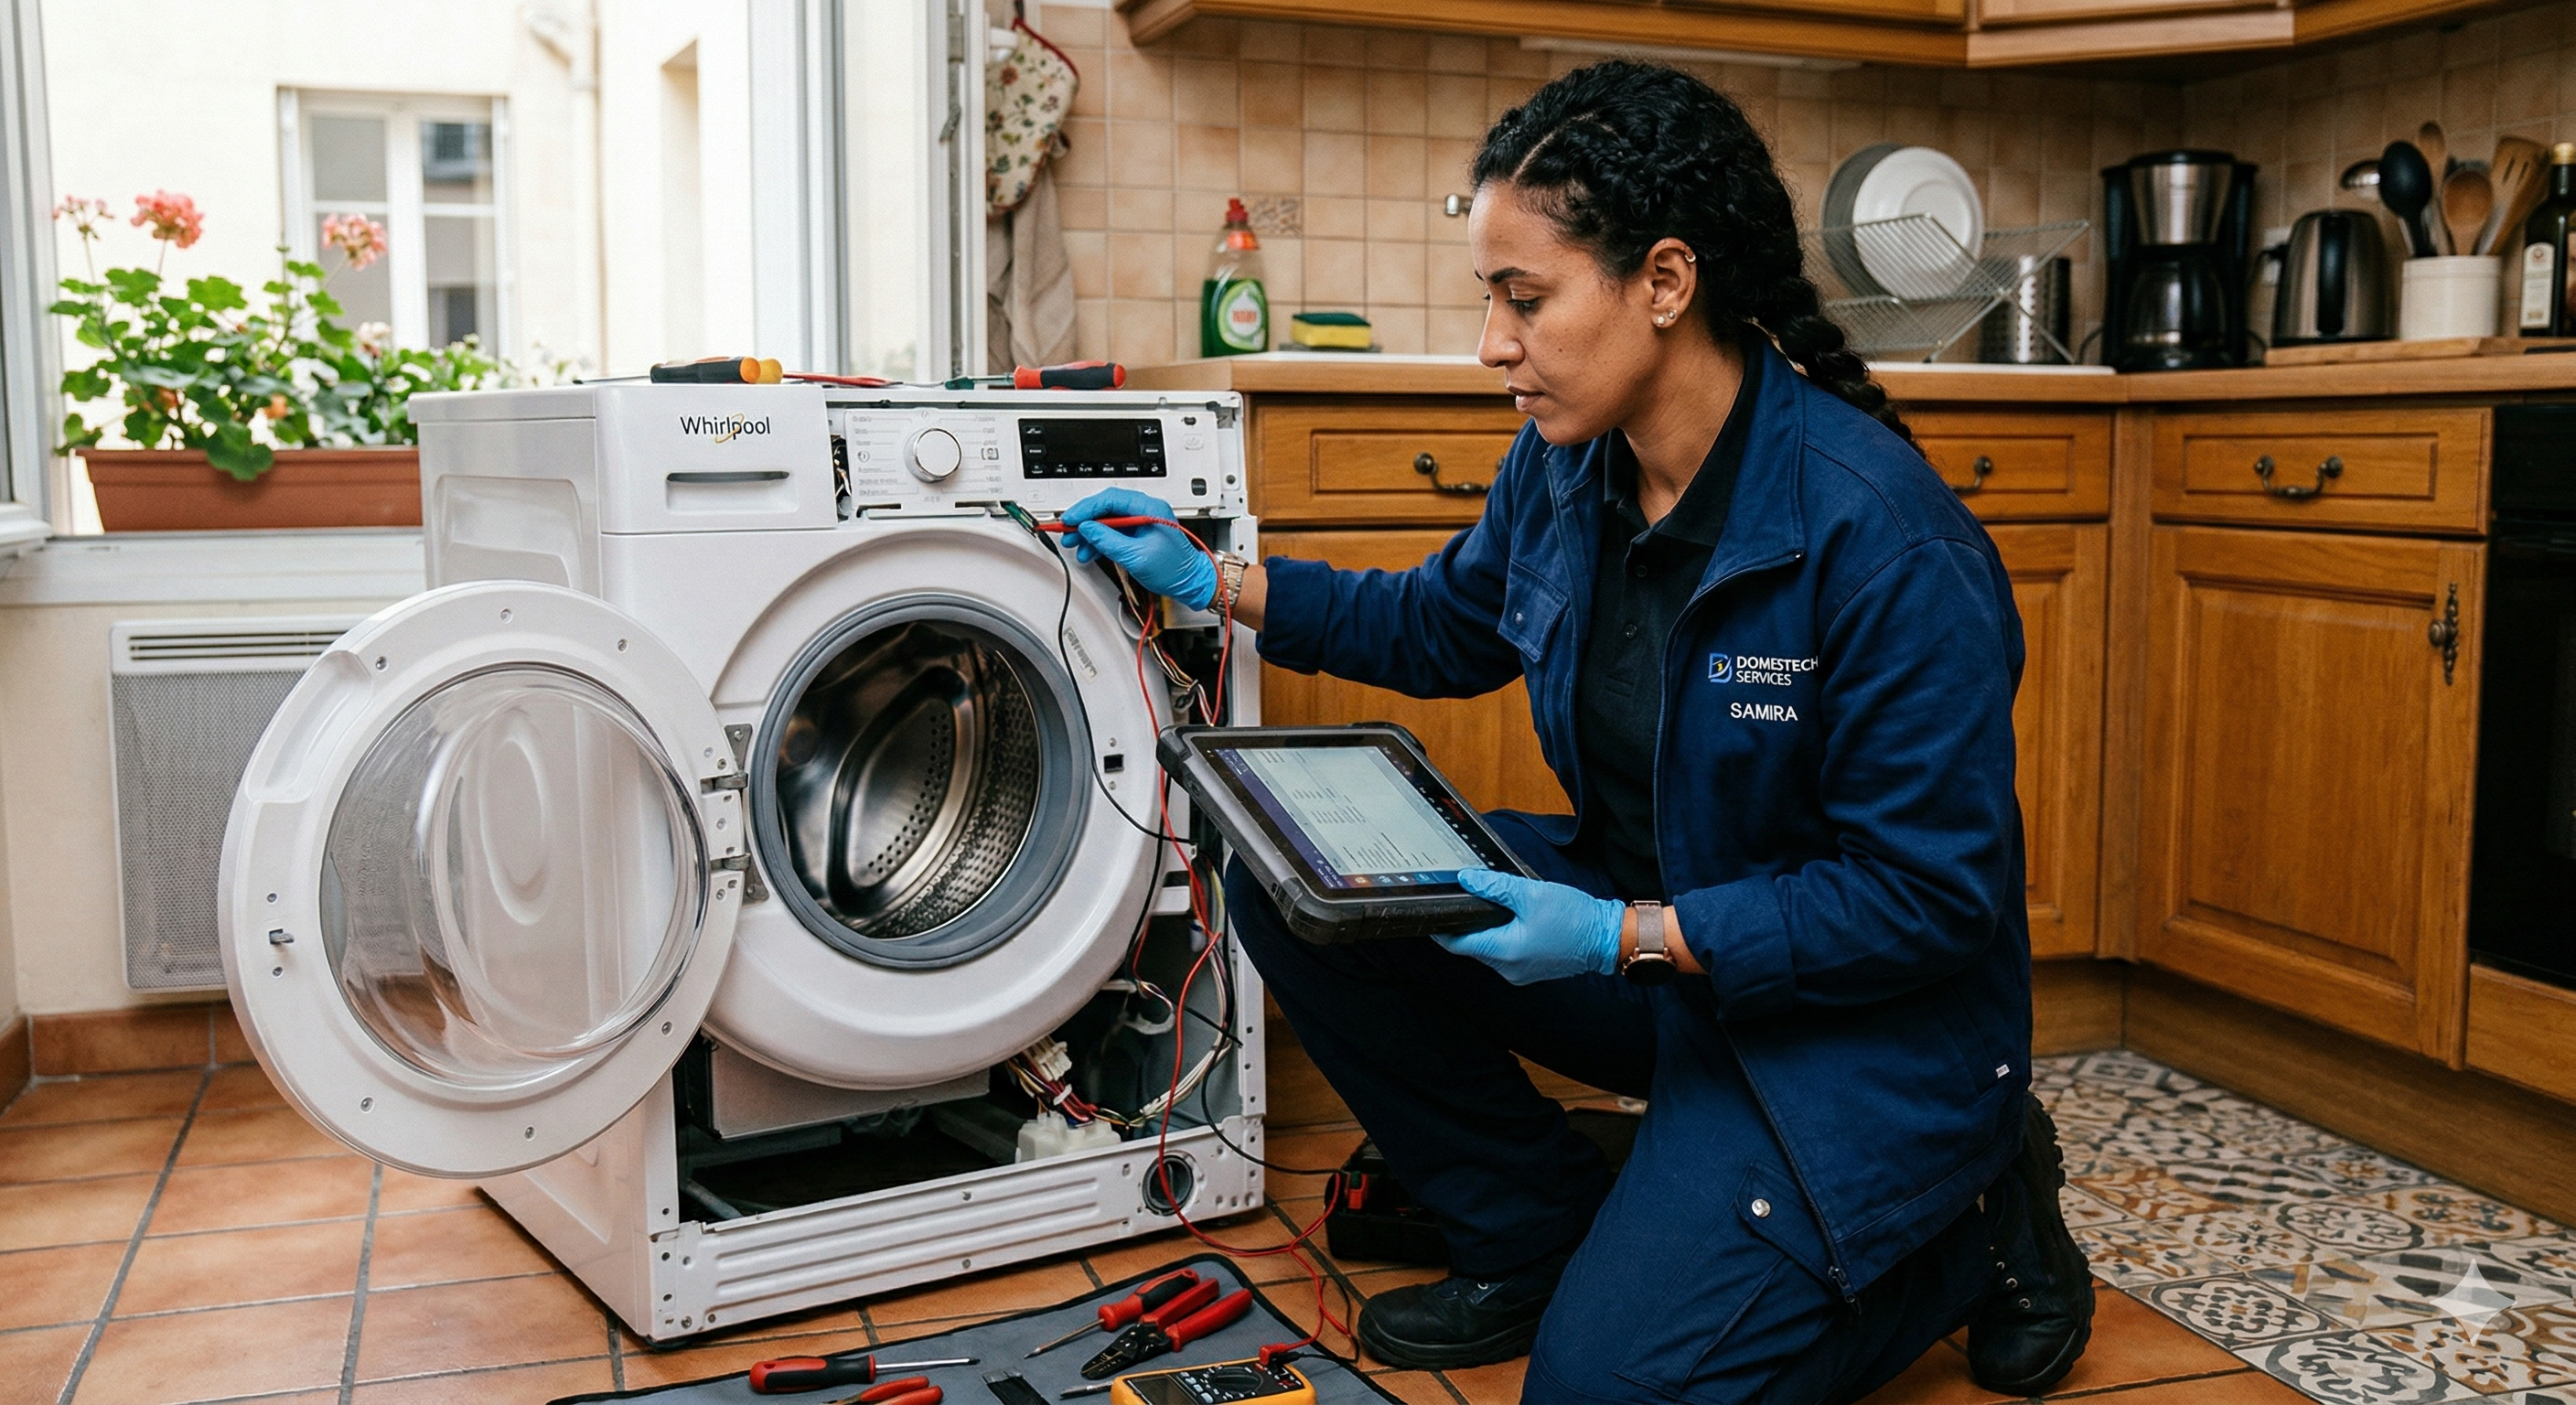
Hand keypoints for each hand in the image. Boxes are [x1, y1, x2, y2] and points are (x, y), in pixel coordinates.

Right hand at [1058, 488, 1216, 608]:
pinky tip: (1089, 551)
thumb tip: (1087, 528)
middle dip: (1084, 522)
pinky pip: (1113, 532)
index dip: (1086, 508)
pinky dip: (1099, 541)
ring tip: (1075, 546)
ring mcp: (1140, 522)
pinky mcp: (1137, 533)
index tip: (1070, 519)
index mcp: (1149, 508)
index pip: (1111, 499)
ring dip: (1089, 533)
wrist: (1189, 582)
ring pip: (1107, 520)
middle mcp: (1144, 510)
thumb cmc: (1174, 569)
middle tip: (1068, 533)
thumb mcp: (1136, 556)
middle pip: (1106, 508)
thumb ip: (1109, 540)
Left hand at [1435, 870, 1623, 985]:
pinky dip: (1503, 935)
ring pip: (1489, 948)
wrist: (1607, 938)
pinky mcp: (1530, 968)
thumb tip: (1468, 880)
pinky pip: (1506, 951)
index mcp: (1504, 952)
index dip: (1442, 928)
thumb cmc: (1574, 918)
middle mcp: (1508, 968)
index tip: (1433, 913)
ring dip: (1487, 928)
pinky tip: (1513, 917)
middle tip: (1466, 897)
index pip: (1458, 943)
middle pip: (1473, 945)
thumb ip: (1496, 887)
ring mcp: (1519, 972)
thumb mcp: (1531, 894)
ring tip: (1493, 903)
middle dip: (1468, 922)